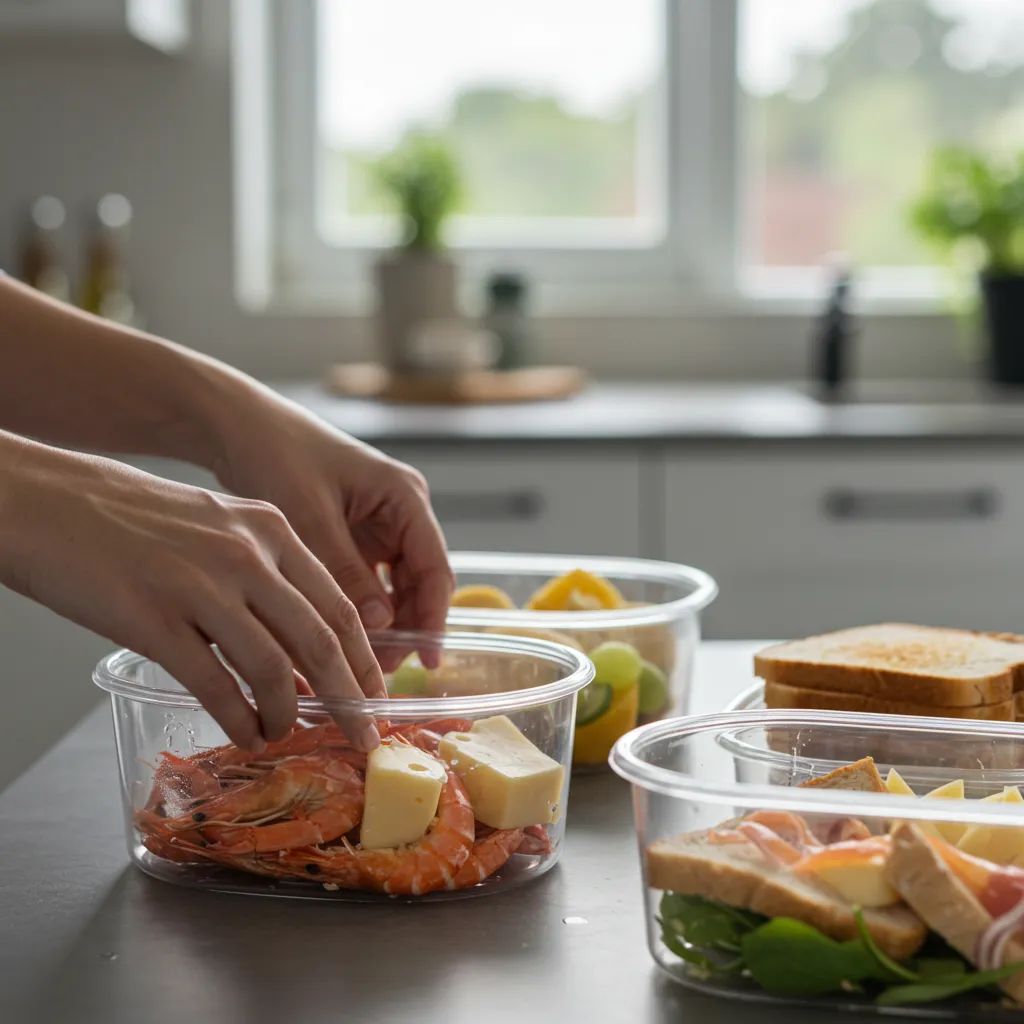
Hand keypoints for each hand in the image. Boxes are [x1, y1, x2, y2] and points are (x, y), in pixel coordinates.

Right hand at [0, 436, 386, 751]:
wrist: (48, 500)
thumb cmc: (132, 516)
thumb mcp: (218, 526)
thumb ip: (263, 573)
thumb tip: (296, 644)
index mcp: (272, 529)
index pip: (340, 604)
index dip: (364, 659)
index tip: (377, 695)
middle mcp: (248, 555)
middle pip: (321, 640)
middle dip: (351, 697)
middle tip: (364, 736)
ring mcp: (202, 586)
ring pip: (274, 667)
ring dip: (287, 714)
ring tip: (283, 734)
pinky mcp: (154, 618)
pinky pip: (214, 684)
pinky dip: (238, 718)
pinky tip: (243, 733)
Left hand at [205, 385, 453, 661]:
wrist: (238, 427)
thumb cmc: (276, 454)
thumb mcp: (311, 517)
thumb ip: (347, 571)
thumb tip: (381, 625)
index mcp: (403, 495)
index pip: (434, 565)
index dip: (434, 616)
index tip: (427, 659)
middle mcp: (400, 510)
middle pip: (420, 581)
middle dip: (408, 626)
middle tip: (383, 670)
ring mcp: (379, 524)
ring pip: (396, 587)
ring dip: (385, 623)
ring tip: (362, 662)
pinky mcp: (355, 536)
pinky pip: (369, 582)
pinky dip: (361, 609)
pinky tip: (343, 637)